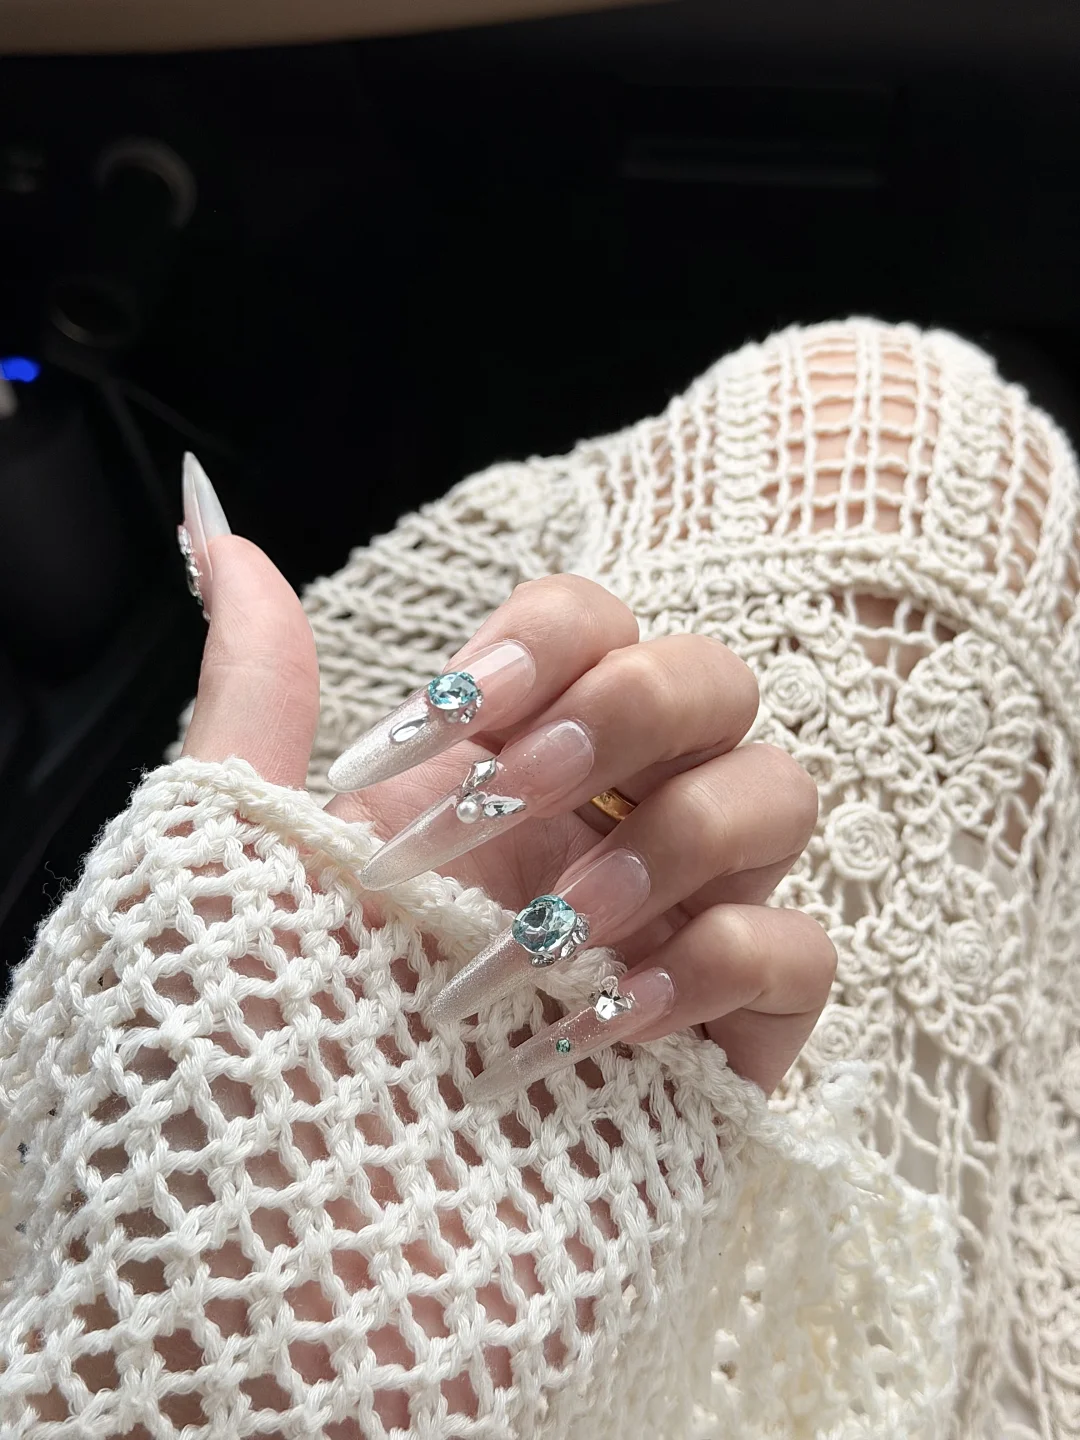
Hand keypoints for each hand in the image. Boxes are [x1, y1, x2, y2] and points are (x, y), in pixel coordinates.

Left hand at [182, 470, 833, 1095]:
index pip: (589, 629)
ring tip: (561, 926)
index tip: (452, 718)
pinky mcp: (724, 1048)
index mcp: (485, 786)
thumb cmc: (240, 1062)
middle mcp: (587, 839)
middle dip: (629, 708)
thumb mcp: (229, 856)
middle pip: (711, 682)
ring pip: (779, 794)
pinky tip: (609, 1019)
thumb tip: (227, 542)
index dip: (549, 639)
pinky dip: (720, 964)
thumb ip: (254, 691)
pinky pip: (803, 954)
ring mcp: (666, 936)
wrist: (283, 1285)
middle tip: (514, 796)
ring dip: (675, 835)